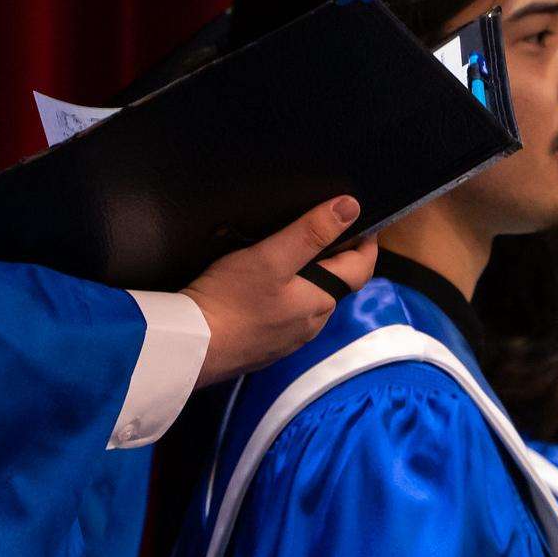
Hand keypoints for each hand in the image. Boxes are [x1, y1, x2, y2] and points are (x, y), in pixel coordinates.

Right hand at [183, 196, 377, 387]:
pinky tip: (263, 288)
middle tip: (323, 230)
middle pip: (335, 285)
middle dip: (335, 258)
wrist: (191, 349)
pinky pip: (286, 317)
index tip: (365, 223)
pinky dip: (285, 298)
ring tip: (289, 253)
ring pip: (310, 302)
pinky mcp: (265, 346)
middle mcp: (311, 324)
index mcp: (320, 301)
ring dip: (308, 279)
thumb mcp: (271, 256)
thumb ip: (311, 232)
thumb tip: (350, 207)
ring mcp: (288, 339)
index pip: (360, 270)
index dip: (366, 244)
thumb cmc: (230, 300)